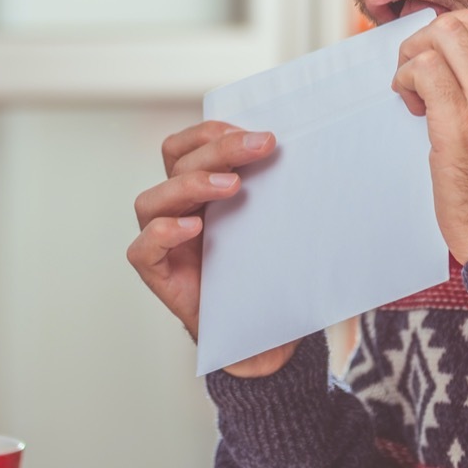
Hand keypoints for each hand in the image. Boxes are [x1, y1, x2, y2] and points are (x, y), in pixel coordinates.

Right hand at [128, 121, 298, 376]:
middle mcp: (177, 208)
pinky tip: (191, 228)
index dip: (215, 131)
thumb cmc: (270, 275)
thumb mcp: (282, 226)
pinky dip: (161, 233)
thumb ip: (287, 193)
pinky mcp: (159, 275)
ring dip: (190, 183)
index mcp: (200, 188)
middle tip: (261, 146)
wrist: (265, 336)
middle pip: (177, 161)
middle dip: (219, 148)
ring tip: (233, 187)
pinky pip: (141, 249)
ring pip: (151, 200)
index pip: (189, 143)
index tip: (259, 133)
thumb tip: (326, 158)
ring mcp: (164, 242)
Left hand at [392, 6, 467, 262]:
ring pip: (440, 39)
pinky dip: (406, 78)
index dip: (450, 31)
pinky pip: (424, 70)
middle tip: (415, 72)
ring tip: (413, 90)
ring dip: (412, 58)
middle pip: (459, 24)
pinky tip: (409, 103)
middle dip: (426, 40)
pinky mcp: (461, 124)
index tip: (439, 58)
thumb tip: (462, 58)